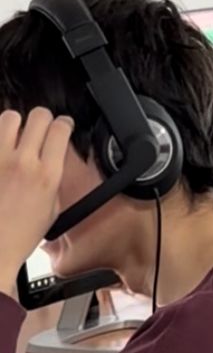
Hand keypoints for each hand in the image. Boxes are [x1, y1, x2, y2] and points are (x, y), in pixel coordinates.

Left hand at [0, 109, 73, 296]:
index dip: (65, 123)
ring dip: (15, 124)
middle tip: (41, 127)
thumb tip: (51, 161)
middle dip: (43, 118)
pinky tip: (2, 155)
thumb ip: (52, 179)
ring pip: (8, 118)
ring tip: (15, 135)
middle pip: (37, 116)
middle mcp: (22, 162)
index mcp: (46, 175)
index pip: (60, 129)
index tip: (63, 125)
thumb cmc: (18, 236)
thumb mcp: (51, 209)